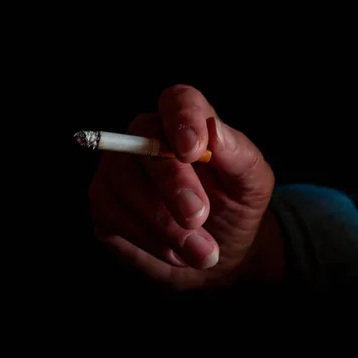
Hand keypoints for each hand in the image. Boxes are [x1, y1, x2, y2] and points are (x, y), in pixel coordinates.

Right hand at [89, 85, 281, 289]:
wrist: (220, 255)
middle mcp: (147, 140)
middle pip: (143, 144)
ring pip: (122, 183)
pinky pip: (111, 215)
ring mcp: (120, 171)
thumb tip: (214, 130)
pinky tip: (174, 252)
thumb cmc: (235, 208)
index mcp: (188, 124)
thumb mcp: (252, 184)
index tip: (192, 151)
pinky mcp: (105, 205)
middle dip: (171, 183)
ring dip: (163, 223)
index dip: (182, 120)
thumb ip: (238, 155)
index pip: (177, 102)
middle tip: (196, 216)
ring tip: (200, 250)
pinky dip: (147, 239)